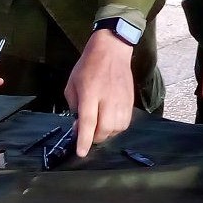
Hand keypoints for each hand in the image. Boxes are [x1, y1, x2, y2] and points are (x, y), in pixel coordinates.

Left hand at [65, 28, 134, 157]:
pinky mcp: (130, 101)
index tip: (81, 152)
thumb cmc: (88, 65)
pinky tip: (109, 121)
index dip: (83, 140)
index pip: (88, 122)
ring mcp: (121, 100)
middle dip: (94, 138)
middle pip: (104, 129)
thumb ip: (74, 105)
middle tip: (87, 132)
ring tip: (99, 125)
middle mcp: (108, 98)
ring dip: (106, 133)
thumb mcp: (72, 83)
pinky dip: (116, 128)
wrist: (112, 50)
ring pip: (116, 128)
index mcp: (90, 92)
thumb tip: (79, 124)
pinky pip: (125, 123)